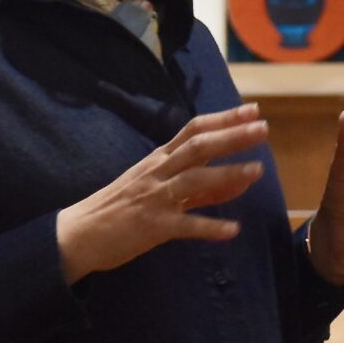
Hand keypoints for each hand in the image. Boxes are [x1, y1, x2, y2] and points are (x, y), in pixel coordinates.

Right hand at [56, 104, 269, 282]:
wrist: (81, 232)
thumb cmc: (121, 206)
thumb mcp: (157, 187)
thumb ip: (198, 186)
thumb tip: (239, 180)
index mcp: (160, 159)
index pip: (194, 130)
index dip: (224, 119)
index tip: (253, 110)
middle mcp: (158, 172)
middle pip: (198, 148)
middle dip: (232, 137)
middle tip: (262, 129)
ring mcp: (155, 198)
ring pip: (194, 180)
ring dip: (227, 174)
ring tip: (257, 170)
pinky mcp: (152, 227)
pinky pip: (186, 226)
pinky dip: (210, 227)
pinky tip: (233, 230)